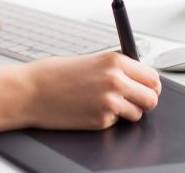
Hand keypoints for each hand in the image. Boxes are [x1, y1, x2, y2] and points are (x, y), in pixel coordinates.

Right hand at [0, 51, 160, 132]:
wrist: (31, 91)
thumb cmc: (55, 74)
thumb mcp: (91, 61)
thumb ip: (116, 69)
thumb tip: (138, 80)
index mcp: (114, 61)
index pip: (152, 77)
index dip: (150, 85)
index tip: (145, 88)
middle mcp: (116, 80)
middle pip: (152, 98)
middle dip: (144, 101)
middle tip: (132, 100)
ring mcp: (109, 102)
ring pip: (138, 114)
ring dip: (127, 112)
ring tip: (105, 103)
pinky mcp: (101, 120)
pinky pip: (116, 123)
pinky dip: (107, 119)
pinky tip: (90, 109)